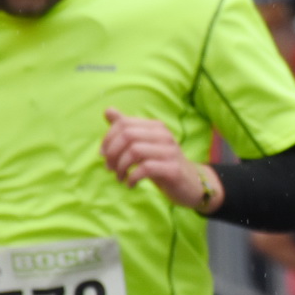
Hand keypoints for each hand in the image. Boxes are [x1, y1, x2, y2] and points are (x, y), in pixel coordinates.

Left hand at [101, 108, 221, 212]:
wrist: (190, 184)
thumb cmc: (162, 164)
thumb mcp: (145, 144)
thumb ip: (128, 128)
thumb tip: (108, 110)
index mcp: (156, 127)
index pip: (124, 123)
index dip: (108, 139)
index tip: (103, 154)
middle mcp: (164, 135)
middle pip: (127, 135)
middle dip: (112, 153)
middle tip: (109, 168)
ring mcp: (170, 152)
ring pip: (134, 151)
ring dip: (120, 167)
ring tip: (119, 177)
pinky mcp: (173, 169)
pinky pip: (145, 168)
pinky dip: (132, 178)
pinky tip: (130, 184)